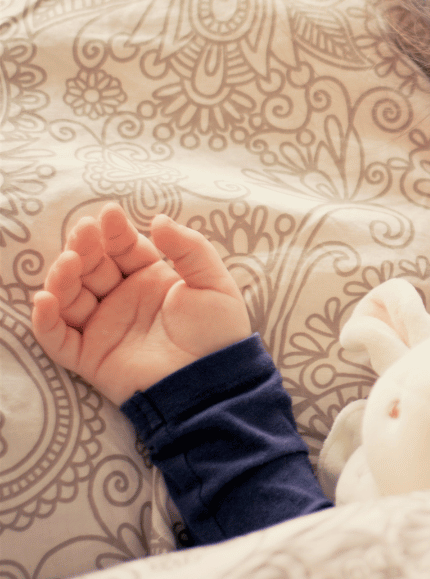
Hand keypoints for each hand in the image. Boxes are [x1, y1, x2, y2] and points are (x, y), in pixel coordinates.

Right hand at [31, 203, 250, 405]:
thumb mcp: (213, 283)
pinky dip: (46, 320)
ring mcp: (105, 327)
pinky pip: (58, 338)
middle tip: (85, 232)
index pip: (124, 250)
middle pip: (93, 268)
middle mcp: (124, 300)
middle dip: (86, 248)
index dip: (115, 232)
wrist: (213, 381)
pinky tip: (46, 299)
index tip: (109, 214)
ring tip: (69, 262)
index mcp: (152, 280)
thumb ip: (189, 248)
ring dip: (63, 277)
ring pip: (70, 297)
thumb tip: (158, 218)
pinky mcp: (90, 356)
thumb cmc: (218, 333)